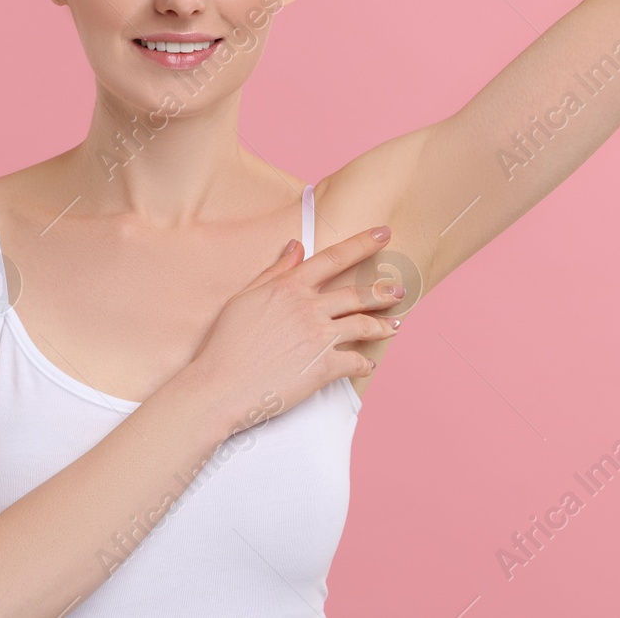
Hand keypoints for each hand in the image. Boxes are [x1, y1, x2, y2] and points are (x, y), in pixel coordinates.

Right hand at [187, 226, 405, 438]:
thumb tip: (296, 246)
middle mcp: (308, 308)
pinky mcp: (323, 368)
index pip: (334, 258)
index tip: (384, 233)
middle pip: (357, 294)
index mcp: (289, 287)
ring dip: (383, 325)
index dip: (362, 243)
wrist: (220, 385)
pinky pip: (355, 362)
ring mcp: (318, 338)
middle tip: (398, 290)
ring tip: (395, 326)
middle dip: (383, 291)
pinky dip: (365, 364)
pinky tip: (368, 365)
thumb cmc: (226, 343)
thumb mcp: (245, 297)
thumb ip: (275, 271)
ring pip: (363, 326)